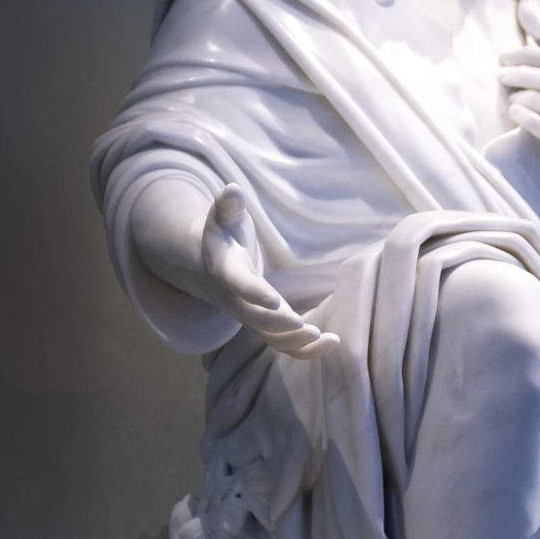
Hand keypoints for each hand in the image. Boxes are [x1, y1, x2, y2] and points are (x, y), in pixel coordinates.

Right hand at [199, 186, 338, 359]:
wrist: (206, 264)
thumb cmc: (222, 235)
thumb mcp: (222, 217)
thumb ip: (227, 206)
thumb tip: (232, 189)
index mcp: (226, 272)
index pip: (238, 285)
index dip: (254, 293)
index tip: (275, 301)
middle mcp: (236, 300)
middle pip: (255, 321)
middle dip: (281, 327)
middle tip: (309, 327)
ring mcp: (250, 316)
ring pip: (271, 341)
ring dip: (300, 345)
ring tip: (332, 339)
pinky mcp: (264, 324)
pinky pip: (283, 345)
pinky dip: (306, 350)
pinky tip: (333, 342)